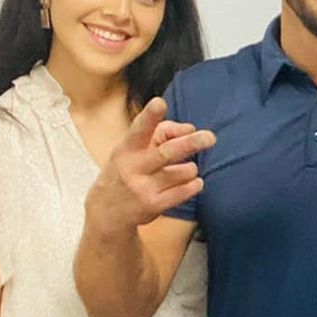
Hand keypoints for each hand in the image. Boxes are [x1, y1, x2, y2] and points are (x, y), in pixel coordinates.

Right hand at [85, 97, 215, 232]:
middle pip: (167, 153)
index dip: (150, 116)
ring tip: (183, 170)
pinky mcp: (153, 205)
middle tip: (210, 137)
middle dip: (190, 143)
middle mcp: (133, 168)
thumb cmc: (126, 171)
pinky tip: (192, 182)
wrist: (106, 213)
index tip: (159, 103)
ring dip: (191, 168)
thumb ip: (160, 133)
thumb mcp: (132, 150)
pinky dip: (194, 184)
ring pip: (183, 172)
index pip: (139, 129)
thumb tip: (191, 129)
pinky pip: (185, 191)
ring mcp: (143, 188)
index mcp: (127, 149)